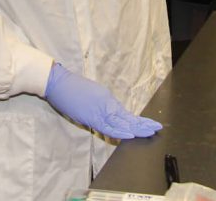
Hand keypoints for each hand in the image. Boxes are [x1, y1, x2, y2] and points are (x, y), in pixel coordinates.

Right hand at [44, 63, 161, 138]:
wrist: (59, 82)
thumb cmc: (73, 88)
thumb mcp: (93, 95)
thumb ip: (103, 106)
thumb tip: (110, 116)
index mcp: (108, 100)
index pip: (126, 114)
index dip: (138, 120)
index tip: (149, 124)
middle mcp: (107, 104)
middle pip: (127, 117)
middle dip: (142, 124)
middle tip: (156, 128)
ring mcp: (100, 110)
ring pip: (121, 122)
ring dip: (136, 128)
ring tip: (149, 132)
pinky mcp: (91, 116)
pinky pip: (108, 126)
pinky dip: (119, 131)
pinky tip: (129, 134)